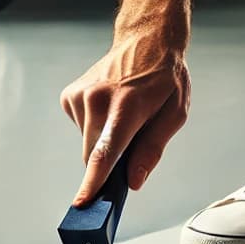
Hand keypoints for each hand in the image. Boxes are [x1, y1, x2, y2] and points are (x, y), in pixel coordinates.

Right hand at [60, 30, 189, 205]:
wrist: (145, 40)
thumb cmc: (164, 78)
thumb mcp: (175, 114)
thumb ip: (152, 149)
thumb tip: (134, 180)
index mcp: (126, 106)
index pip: (105, 152)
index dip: (93, 182)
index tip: (81, 203)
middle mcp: (97, 99)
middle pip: (92, 155)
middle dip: (108, 162)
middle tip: (131, 142)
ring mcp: (80, 96)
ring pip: (86, 142)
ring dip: (102, 140)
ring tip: (122, 115)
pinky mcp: (69, 96)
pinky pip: (80, 128)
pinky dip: (94, 127)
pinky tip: (108, 107)